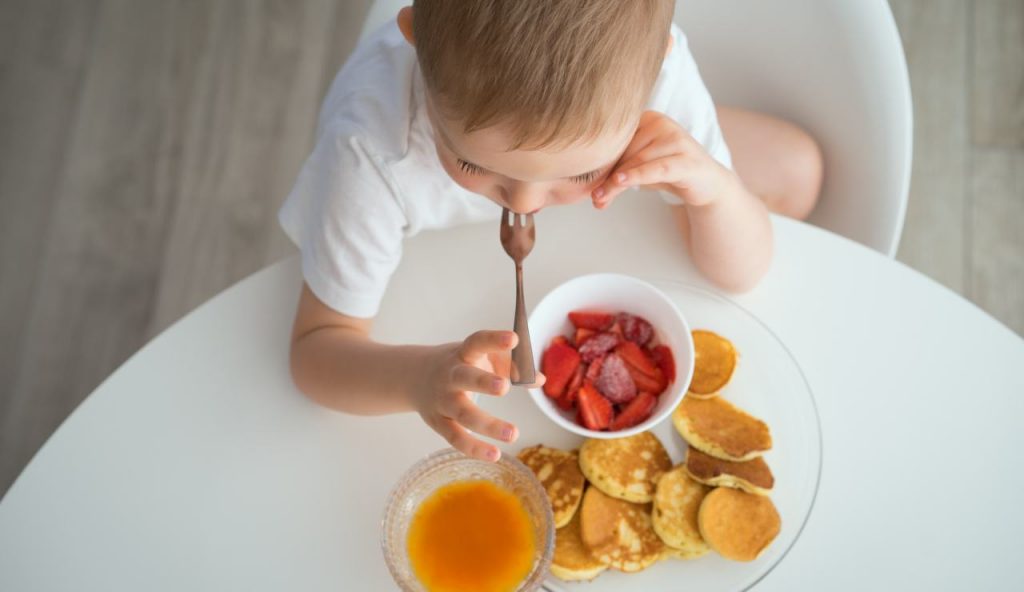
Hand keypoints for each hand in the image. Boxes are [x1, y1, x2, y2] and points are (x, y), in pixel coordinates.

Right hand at [413, 330, 543, 460]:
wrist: (416, 376)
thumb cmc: (462, 364)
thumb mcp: (482, 356)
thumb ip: (512, 365)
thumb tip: (539, 380)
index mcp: (464, 354)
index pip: (477, 342)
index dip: (494, 340)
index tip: (514, 339)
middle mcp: (450, 376)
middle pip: (465, 378)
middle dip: (483, 382)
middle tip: (505, 386)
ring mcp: (443, 400)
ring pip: (463, 413)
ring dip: (487, 425)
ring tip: (513, 434)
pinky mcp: (439, 423)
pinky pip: (456, 437)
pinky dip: (474, 448)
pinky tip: (495, 455)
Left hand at [592, 110, 740, 208]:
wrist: (706, 184)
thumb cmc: (667, 173)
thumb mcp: (638, 169)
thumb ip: (615, 171)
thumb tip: (586, 188)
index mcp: (647, 118)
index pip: (616, 137)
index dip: (598, 159)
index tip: (582, 179)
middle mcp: (662, 123)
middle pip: (624, 150)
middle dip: (606, 175)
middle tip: (593, 197)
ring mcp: (677, 139)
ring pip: (637, 161)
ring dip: (616, 183)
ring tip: (601, 199)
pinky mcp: (688, 159)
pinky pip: (658, 167)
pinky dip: (638, 175)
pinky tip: (620, 182)